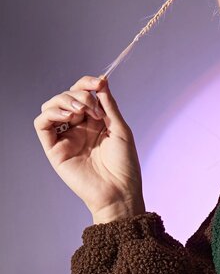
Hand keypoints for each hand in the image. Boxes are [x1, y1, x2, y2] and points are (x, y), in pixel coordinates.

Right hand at [34, 75, 144, 217]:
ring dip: (65, 100)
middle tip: (94, 108)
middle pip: (66, 97)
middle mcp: (78, 128)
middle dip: (79, 95)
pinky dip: (51, 113)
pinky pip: (41, 124)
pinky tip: (68, 115)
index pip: (82, 94)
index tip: (98, 83)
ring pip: (51, 107)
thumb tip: (101, 81)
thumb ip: (109, 105)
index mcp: (94, 123)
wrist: (120, 192)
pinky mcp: (54, 149)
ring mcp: (65, 138)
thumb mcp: (120, 129)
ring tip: (81, 111)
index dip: (86, 84)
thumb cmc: (125, 165)